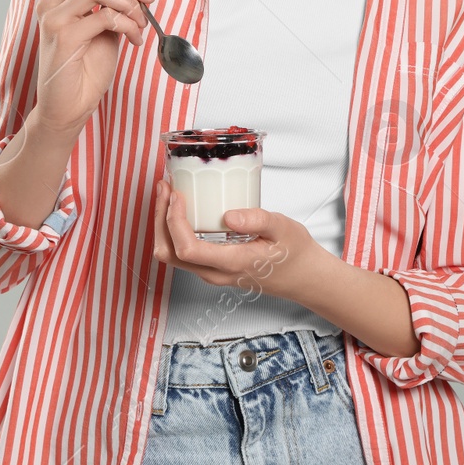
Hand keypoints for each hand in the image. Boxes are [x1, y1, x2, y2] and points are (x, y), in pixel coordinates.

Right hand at [30, 0, 156, 134]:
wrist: (69, 107)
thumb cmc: (86, 69)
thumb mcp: (106, 27)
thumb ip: (114, 0)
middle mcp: (51, 3)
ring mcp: (54, 19)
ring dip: (128, 2)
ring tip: (140, 23)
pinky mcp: (63, 37)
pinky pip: (103, 16)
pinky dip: (126, 23)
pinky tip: (134, 38)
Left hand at [152, 178, 326, 305]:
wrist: (303, 277)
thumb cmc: (294, 252)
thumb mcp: (283, 229)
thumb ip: (258, 221)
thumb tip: (229, 216)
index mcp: (231, 263)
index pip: (186, 249)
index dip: (173, 221)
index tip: (177, 195)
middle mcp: (215, 273)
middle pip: (169, 253)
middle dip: (160, 219)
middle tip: (165, 187)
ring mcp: (211, 273)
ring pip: (172, 255)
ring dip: (164, 224)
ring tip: (168, 194)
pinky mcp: (212, 268)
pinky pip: (182, 253)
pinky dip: (174, 229)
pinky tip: (182, 208)